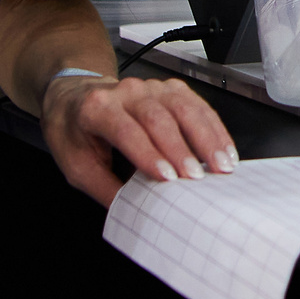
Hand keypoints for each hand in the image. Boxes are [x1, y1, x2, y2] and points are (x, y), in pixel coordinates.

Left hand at [41, 73, 236, 206]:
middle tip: (198, 178)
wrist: (75, 97)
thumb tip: (137, 210)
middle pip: (159, 119)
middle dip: (182, 150)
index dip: (148, 155)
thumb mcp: (76, 165)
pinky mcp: (172, 89)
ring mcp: (152, 87)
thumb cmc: (75, 130)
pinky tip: (224, 149)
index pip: (127, 131)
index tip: (167, 178)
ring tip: (221, 164)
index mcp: (97, 109)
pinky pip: (198, 106)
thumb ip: (105, 188)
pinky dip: (215, 129)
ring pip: (185, 108)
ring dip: (207, 138)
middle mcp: (127, 93)